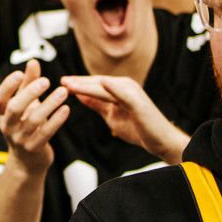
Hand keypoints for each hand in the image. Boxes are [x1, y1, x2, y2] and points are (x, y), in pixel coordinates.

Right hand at [0, 60, 69, 173]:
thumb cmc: (25, 124)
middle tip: (46, 80)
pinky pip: (46, 133)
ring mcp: (19, 139)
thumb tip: (33, 61)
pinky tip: (66, 108)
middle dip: (29, 93)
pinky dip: (56, 120)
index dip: (8, 85)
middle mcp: (7, 126)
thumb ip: (28, 83)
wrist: (28, 160)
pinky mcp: (34, 148)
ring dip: (49, 104)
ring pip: (33, 120)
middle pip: (14, 108)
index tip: (20, 73)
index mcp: (0, 114)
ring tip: (63, 91)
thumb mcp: (25, 104)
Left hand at [61, 75, 188, 163]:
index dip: (78, 83)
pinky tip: (102, 83)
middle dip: (79, 82)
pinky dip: (113, 88)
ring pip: (105, 87)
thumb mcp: (111, 114)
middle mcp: (126, 86)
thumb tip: (79, 95)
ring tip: (70, 84)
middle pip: (97, 83)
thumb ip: (97, 104)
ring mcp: (132, 92)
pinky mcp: (138, 102)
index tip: (62, 82)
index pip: (94, 83)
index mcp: (119, 88)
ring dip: (87, 84)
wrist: (160, 140)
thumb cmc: (138, 128)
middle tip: (61, 80)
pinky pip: (123, 94)